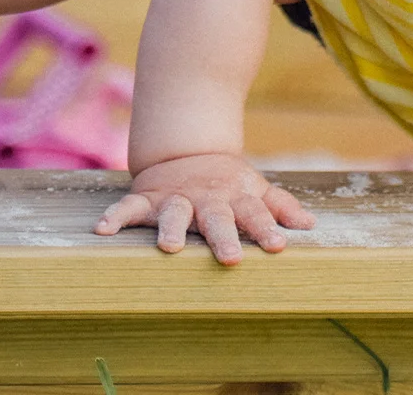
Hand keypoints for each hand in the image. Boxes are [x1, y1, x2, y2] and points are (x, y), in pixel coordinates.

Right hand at [93, 153, 315, 264]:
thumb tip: (310, 225)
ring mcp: (175, 198)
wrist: (188, 153)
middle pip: (217, 217)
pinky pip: (128, 208)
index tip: (279, 246)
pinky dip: (115, 217)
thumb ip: (280, 206)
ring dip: (171, 227)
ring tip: (169, 247)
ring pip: (173, 212)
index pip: (255, 214)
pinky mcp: (146, 199)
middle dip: (224, 236)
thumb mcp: (255, 189)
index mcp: (235, 198)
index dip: (267, 229)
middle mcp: (206, 199)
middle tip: (231, 258)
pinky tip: (102, 230)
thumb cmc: (228, 183)